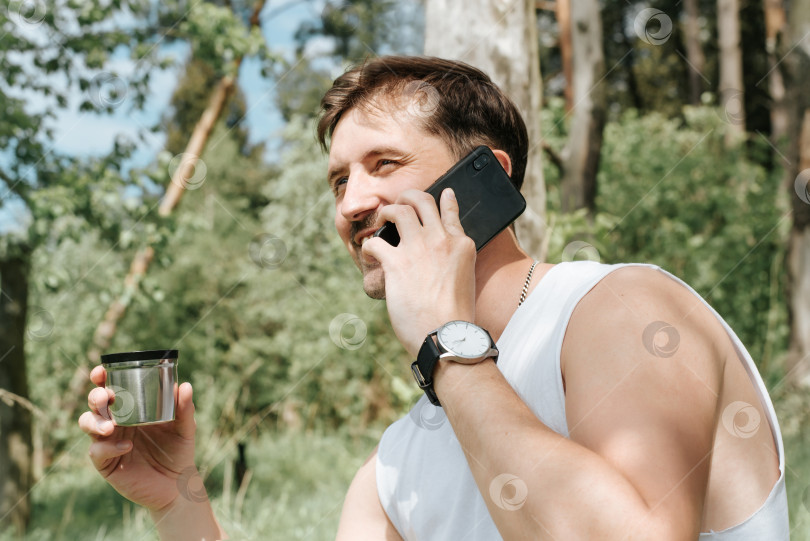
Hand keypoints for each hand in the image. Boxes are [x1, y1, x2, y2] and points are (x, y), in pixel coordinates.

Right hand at [78, 365, 200, 512]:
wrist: (177, 484)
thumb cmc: (178, 450)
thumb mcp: (185, 427)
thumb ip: (184, 408)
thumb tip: (184, 385)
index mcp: (131, 408)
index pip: (110, 388)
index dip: (101, 378)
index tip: (100, 372)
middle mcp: (116, 422)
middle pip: (95, 404)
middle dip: (96, 397)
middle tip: (105, 398)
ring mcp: (108, 441)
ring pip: (87, 424)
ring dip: (94, 421)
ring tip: (111, 426)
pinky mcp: (106, 463)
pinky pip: (97, 451)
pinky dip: (108, 447)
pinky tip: (126, 446)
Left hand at [362, 188, 475, 355]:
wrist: (446, 335)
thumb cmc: (455, 318)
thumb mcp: (466, 281)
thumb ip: (455, 262)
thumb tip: (441, 261)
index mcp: (461, 245)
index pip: (451, 211)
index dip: (445, 200)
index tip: (443, 194)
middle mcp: (440, 240)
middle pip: (422, 200)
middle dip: (407, 197)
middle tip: (399, 205)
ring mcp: (418, 248)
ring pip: (399, 210)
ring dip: (386, 212)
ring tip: (381, 222)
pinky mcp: (397, 263)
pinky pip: (375, 241)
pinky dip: (369, 246)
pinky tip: (369, 255)